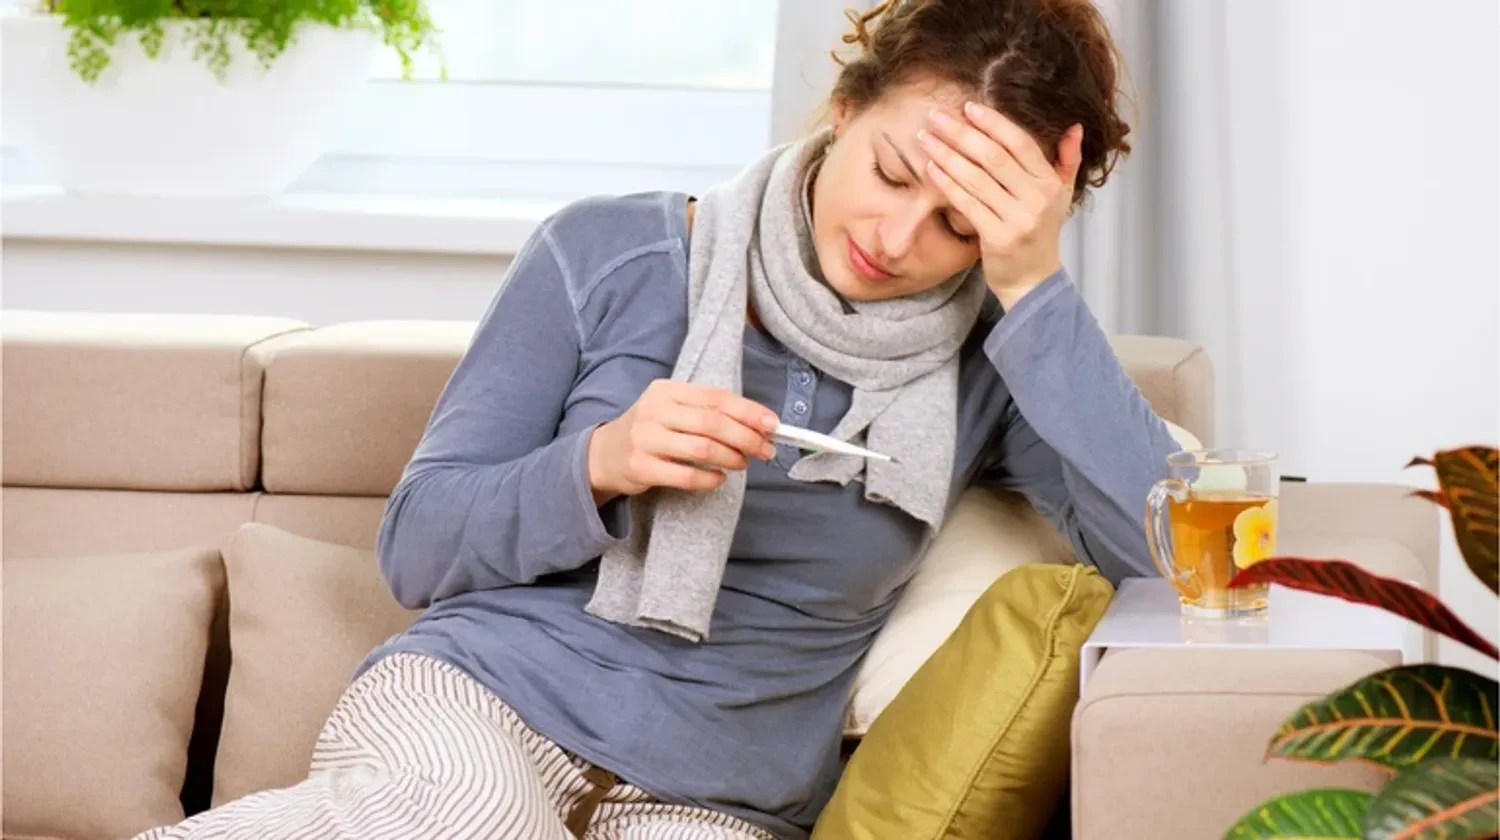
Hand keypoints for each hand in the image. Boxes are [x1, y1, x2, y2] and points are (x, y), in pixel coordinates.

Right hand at [588, 380, 779, 503]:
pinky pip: (685, 475)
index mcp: (667, 390)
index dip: (749, 411)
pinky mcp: (641, 466)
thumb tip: (759, 424)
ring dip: (731, 457)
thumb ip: (709, 412)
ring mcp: (646, 439)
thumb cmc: (651, 431)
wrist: (604, 454)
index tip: (773, 425)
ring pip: (702, 448)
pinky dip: (709, 478)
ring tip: (743, 463)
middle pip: (712, 422)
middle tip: (765, 450)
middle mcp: (655, 410)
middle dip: (746, 437)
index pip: (716, 397)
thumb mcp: (672, 410)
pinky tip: (719, 479)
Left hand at [918, 101, 1083, 309]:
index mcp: (1050, 183)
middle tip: (935, 116)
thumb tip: (1074, 126)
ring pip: (976, 178)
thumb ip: (1068, 160)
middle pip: (994, 157)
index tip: (968, 107)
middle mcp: (1037, 199)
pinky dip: (947, 184)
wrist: (1032, 281)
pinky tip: (930, 168)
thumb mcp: (1061, 196)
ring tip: (925, 138)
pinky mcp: (997, 237)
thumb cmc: (1040, 234)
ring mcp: (1017, 219)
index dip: (993, 123)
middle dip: (961, 133)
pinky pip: (967, 203)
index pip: (1020, 143)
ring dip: (946, 154)